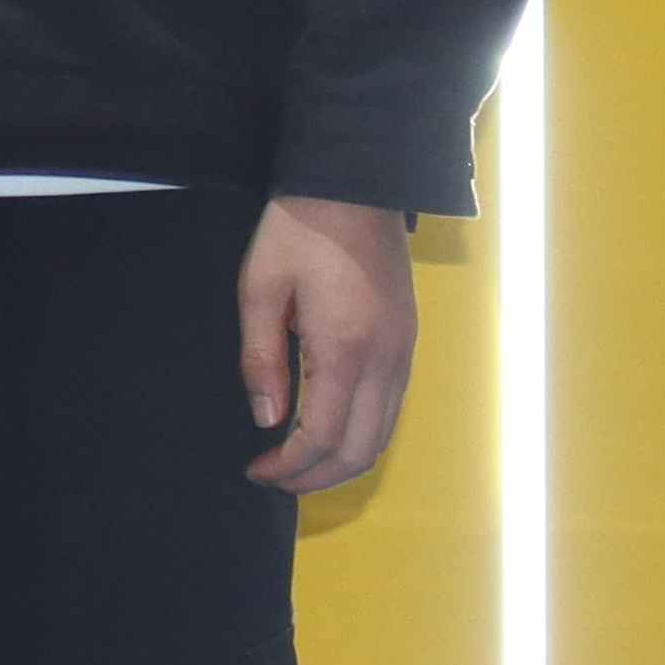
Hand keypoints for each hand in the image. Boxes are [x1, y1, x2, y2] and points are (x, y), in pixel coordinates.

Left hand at [238, 198, 418, 493]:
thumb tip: (266, 419)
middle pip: (358, 451)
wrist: (357, 185)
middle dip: (314, 478)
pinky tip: (327, 431)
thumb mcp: (260, 289)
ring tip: (297, 463)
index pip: (320, 437)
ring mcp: (404, 352)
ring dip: (341, 462)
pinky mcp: (408, 342)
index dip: (287, 467)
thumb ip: (260, 359)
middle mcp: (386, 360)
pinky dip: (361, 435)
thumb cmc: (300, 230)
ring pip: (382, 436)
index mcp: (345, 349)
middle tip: (273, 479)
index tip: (256, 471)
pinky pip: (392, 409)